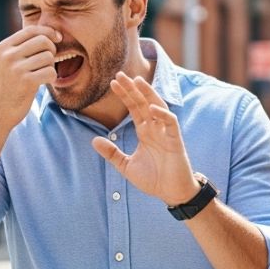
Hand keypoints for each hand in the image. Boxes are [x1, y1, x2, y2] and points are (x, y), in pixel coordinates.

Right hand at [0, 26, 61, 128]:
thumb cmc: (6, 86)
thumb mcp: (5, 62)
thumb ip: (20, 48)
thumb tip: (46, 35)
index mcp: (4, 47)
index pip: (31, 30)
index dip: (48, 32)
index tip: (58, 38)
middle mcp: (9, 55)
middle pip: (43, 41)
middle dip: (51, 50)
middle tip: (48, 61)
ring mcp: (17, 68)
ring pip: (49, 57)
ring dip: (51, 66)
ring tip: (42, 74)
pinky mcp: (26, 82)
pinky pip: (50, 72)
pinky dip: (52, 78)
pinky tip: (44, 82)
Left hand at [92, 73, 198, 205]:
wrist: (172, 193)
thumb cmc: (153, 179)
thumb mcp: (126, 166)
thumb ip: (111, 153)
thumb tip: (94, 141)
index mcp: (145, 132)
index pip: (134, 108)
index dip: (125, 95)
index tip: (112, 83)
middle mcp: (155, 128)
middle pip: (143, 103)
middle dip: (132, 89)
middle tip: (119, 74)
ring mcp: (166, 133)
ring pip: (158, 106)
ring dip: (148, 94)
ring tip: (137, 82)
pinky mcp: (175, 140)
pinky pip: (170, 122)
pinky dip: (162, 114)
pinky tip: (152, 108)